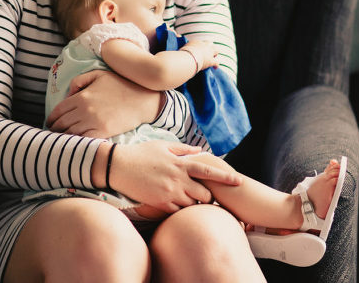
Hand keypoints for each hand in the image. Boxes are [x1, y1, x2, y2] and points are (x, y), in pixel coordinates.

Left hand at [46, 69, 163, 137]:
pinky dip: (76, 143)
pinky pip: (83, 140)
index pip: (58, 111)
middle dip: (55, 130)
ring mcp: (93, 123)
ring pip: (70, 134)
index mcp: (82, 96)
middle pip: (62, 124)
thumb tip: (68, 94)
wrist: (142, 98)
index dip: (51, 119)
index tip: (50, 123)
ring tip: (60, 141)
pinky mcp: (103, 132)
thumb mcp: (99, 74)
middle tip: (53, 134)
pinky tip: (74, 143)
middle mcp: (84, 111)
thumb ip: (80, 80)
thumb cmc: (121, 84)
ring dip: (63, 138)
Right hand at [109, 140, 241, 212]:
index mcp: (180, 163)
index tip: (239, 180)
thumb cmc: (141, 154)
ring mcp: (169, 193)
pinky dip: (180, 209)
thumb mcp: (163, 146)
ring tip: (187, 196)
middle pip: (205, 195)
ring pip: (192, 205)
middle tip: (205, 193)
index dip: (225, 177)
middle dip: (208, 196)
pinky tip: (175, 202)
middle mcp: (177, 179)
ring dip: (193, 202)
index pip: (208, 171)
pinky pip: (177, 212)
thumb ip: (184, 150)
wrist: (118, 167)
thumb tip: (201, 151)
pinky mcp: (159, 204)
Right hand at [183, 40, 218, 70]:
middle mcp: (204, 45)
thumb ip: (180, 42)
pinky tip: (215, 68)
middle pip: (209, 43)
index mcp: (196, 42)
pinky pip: (216, 62)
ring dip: (215, 53)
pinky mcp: (211, 60)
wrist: (188, 58)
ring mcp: (209, 52)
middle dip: (209, 47)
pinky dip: (216, 65)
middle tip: (207, 52)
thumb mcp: (180, 47)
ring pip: (216, 50)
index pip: (200, 43)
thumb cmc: (183, 54)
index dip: (200, 47)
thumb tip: (177, 36)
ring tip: (213, 57)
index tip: (198, 50)